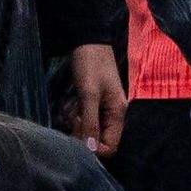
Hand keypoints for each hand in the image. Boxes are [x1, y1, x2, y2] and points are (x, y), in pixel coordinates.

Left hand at [63, 42, 127, 156]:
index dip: (94, 147)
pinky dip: (77, 117)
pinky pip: (86, 120)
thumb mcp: (89, 95)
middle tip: (74, 118)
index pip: (111, 146)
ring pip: (91, 131)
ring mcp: (104, 109)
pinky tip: (72, 105)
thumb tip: (90, 149)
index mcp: (118, 114)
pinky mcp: (94, 104)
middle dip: (83, 134)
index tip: (79, 132)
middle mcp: (114, 115)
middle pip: (100, 140)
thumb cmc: (91, 65)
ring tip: (73, 110)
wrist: (88, 42)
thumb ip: (90, 122)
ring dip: (78, 125)